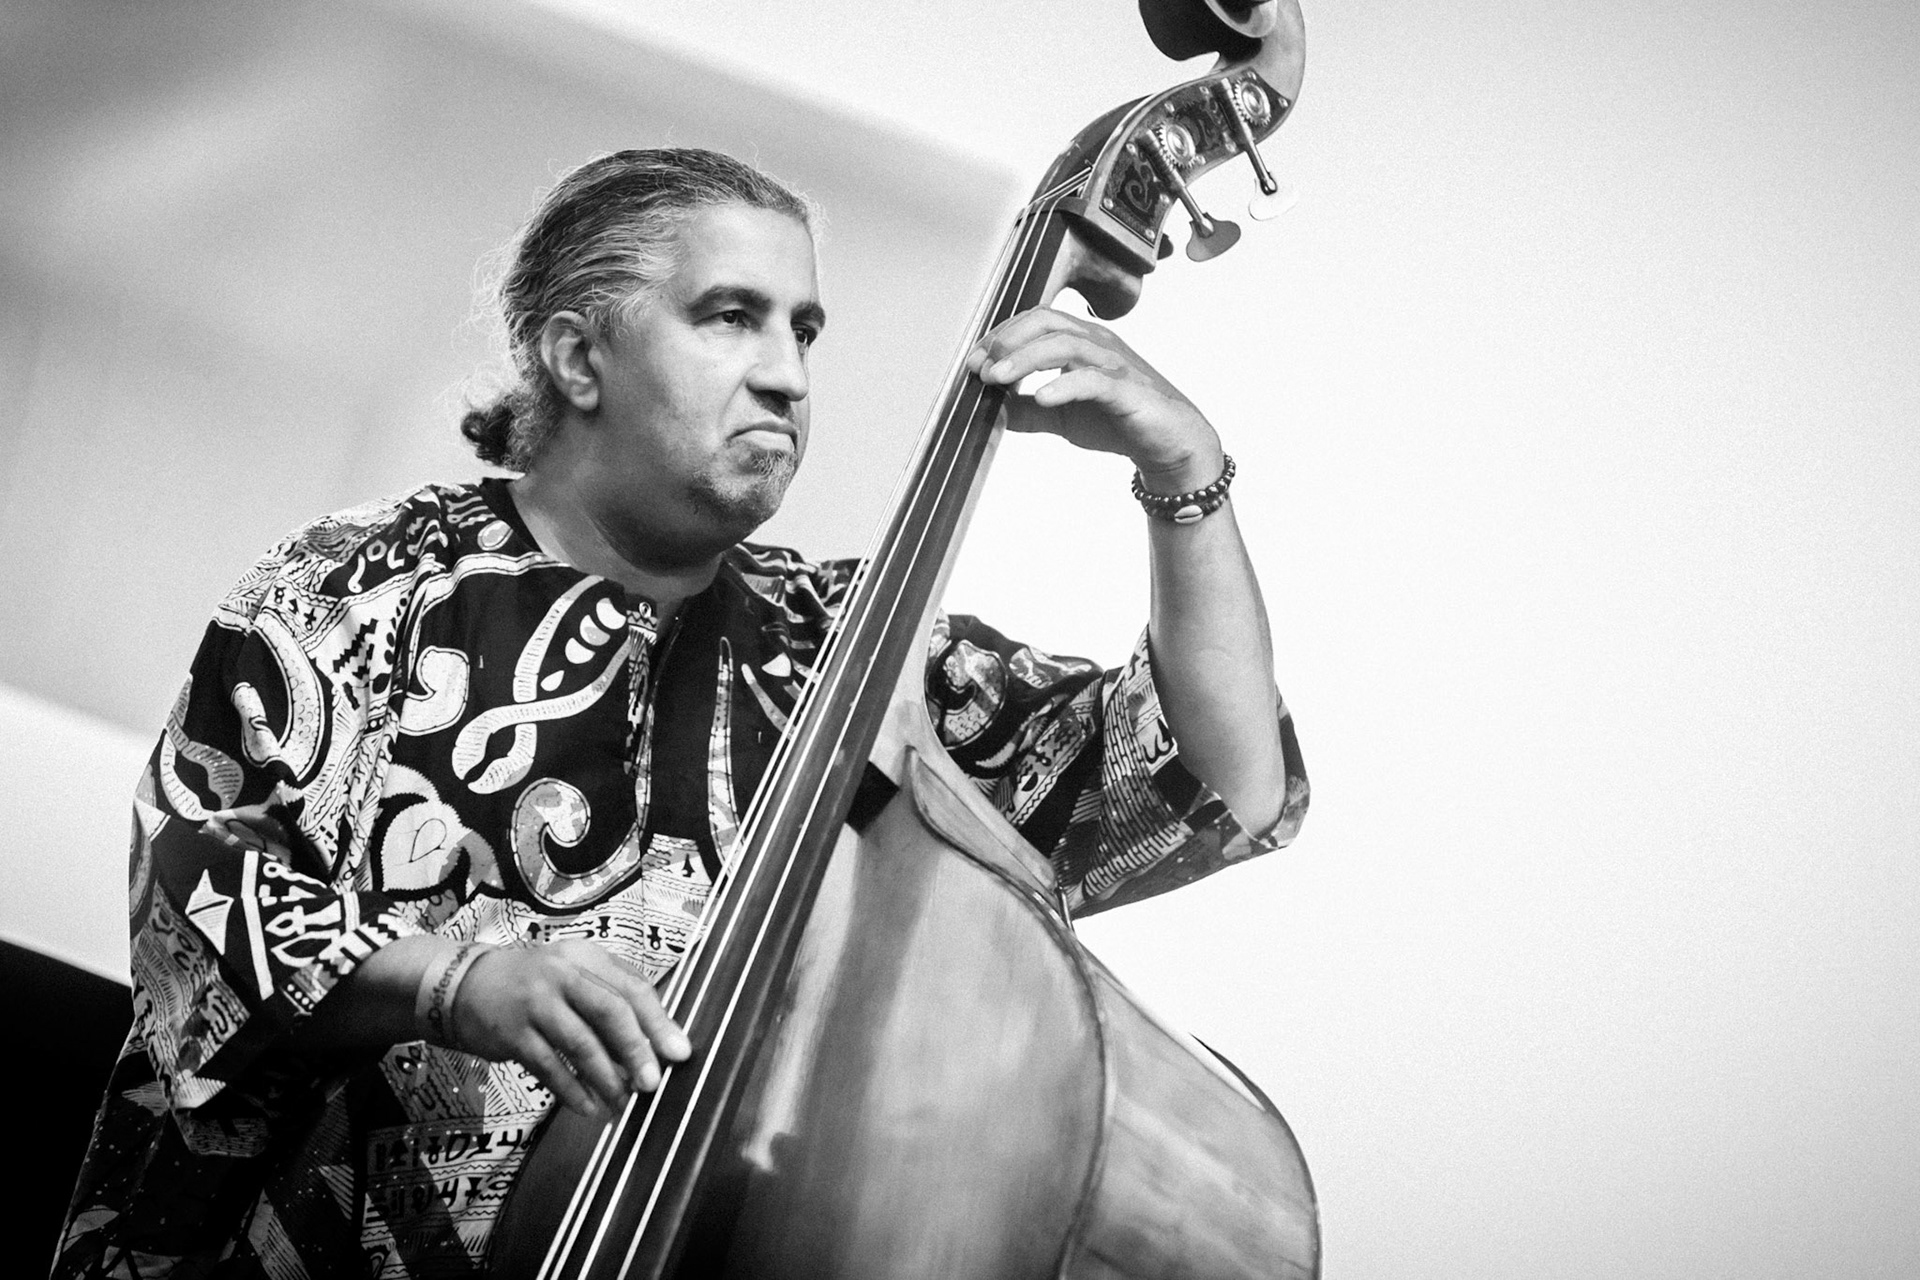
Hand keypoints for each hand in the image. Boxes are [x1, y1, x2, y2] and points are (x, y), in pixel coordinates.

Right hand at [447, 940, 691, 1117]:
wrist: (465, 985)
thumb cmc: (535, 985)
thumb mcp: (574, 974)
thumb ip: (612, 998)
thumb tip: (656, 1043)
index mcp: (586, 956)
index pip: (632, 988)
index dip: (659, 1022)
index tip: (680, 1053)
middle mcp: (562, 973)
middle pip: (610, 1011)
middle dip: (636, 1050)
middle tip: (652, 1083)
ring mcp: (535, 1003)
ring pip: (580, 1043)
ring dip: (606, 1078)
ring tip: (621, 1103)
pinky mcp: (511, 1033)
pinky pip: (549, 1067)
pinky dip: (571, 1091)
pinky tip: (588, 1108)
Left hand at [967, 306, 1223, 492]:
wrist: (1169, 444)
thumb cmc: (1120, 421)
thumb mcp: (1060, 416)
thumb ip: (1025, 410)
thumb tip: (988, 408)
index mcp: (1080, 342)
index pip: (1034, 322)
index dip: (1000, 336)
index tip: (973, 361)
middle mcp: (1096, 344)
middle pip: (1046, 323)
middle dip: (1007, 342)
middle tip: (981, 368)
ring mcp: (1114, 364)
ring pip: (1066, 345)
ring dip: (1025, 359)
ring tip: (998, 379)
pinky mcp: (1128, 390)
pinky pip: (1093, 380)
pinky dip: (1064, 385)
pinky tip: (1042, 397)